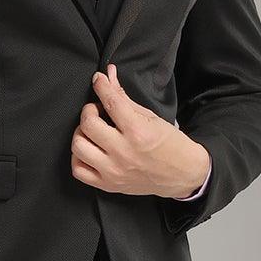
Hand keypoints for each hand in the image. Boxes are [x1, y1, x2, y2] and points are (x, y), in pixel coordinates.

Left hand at [70, 64, 210, 197]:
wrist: (183, 174)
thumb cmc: (170, 145)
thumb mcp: (151, 117)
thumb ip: (124, 98)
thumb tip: (109, 76)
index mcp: (138, 132)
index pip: (110, 102)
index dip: (101, 86)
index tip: (98, 80)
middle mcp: (123, 152)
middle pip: (88, 124)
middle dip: (89, 111)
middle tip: (97, 111)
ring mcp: (114, 171)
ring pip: (78, 146)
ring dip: (81, 133)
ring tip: (92, 131)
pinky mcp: (109, 184)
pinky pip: (78, 170)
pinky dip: (78, 157)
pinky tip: (89, 150)